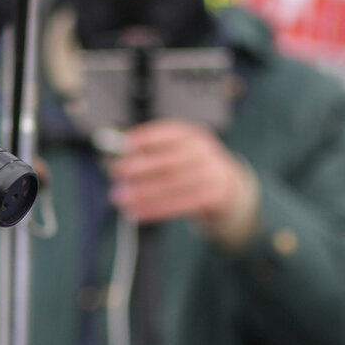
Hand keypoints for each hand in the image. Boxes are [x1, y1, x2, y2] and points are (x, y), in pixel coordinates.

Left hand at [108, 119, 252, 228]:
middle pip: (168, 159)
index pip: (167, 132)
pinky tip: (138, 212)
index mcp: (191, 135)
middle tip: (116, 173)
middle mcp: (203, 151)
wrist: (230, 190)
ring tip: (121, 198)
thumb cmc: (192, 170)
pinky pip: (180, 204)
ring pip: (172, 184)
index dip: (145, 137)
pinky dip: (155, 209)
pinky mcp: (213, 196)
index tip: (124, 145)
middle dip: (139, 167)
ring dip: (143, 192)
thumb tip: (115, 157)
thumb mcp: (178, 155)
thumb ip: (151, 154)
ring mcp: (211, 174)